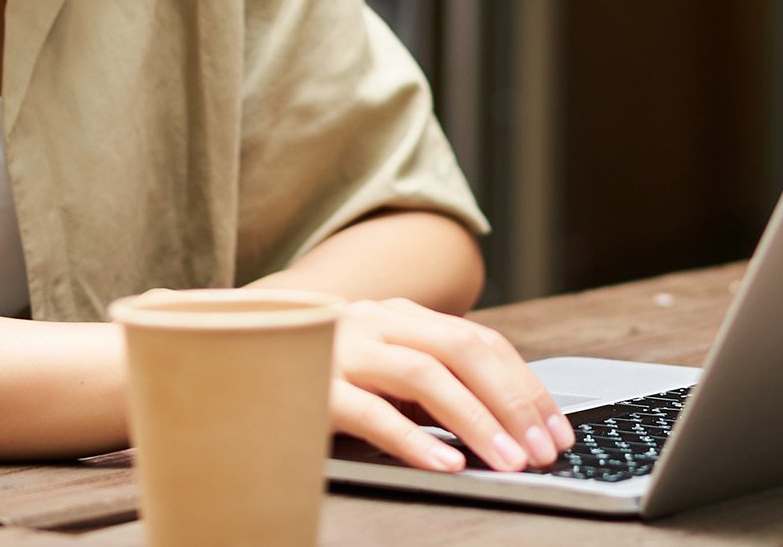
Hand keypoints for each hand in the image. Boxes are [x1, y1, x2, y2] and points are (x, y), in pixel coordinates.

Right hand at [327, 297, 576, 473]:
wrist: (225, 364)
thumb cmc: (318, 380)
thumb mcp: (379, 375)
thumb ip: (429, 386)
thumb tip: (505, 427)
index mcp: (397, 315)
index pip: (479, 341)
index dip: (524, 385)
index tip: (557, 429)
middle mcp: (373, 320)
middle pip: (462, 350)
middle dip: (512, 402)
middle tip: (543, 449)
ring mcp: (340, 348)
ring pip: (424, 375)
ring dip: (474, 421)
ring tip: (506, 461)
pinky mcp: (311, 386)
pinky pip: (370, 413)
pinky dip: (413, 441)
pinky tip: (444, 466)